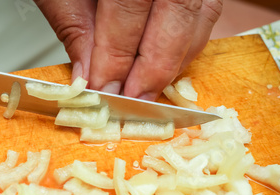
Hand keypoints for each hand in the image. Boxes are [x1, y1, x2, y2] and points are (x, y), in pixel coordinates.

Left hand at [35, 0, 222, 100]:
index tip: (105, 89)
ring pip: (200, 15)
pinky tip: (163, 65)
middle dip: (154, 67)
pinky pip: (205, 12)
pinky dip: (185, 45)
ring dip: (174, 60)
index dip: (118, 56)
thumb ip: (75, 26)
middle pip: (177, 13)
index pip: (129, 8)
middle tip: (132, 100)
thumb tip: (87, 76)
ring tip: (147, 90)